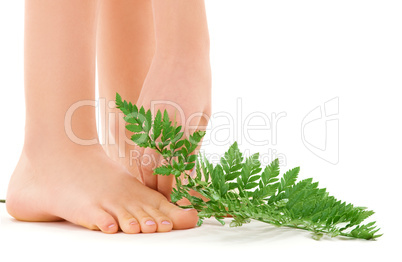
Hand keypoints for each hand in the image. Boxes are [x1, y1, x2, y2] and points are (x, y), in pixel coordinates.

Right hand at [135, 59, 210, 199]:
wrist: (180, 53)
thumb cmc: (199, 84)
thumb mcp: (203, 116)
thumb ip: (193, 144)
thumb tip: (188, 169)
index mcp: (184, 129)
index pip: (178, 170)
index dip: (178, 190)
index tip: (180, 203)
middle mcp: (163, 127)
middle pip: (156, 170)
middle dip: (160, 189)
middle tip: (165, 202)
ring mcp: (147, 120)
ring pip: (141, 160)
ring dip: (146, 177)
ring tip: (153, 190)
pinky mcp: (138, 114)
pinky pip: (135, 145)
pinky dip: (138, 160)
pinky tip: (143, 168)